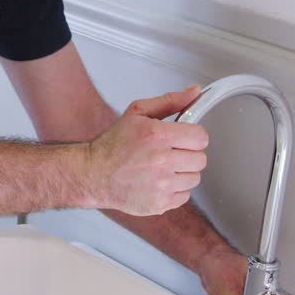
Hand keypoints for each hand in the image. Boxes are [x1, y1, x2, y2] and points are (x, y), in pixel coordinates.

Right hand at [86, 86, 208, 215]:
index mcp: (157, 136)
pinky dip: (174, 190)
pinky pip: (184, 196)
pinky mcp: (159, 203)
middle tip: (170, 153)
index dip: (193, 136)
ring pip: (194, 178)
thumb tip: (195, 91)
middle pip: (200, 159)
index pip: (201, 137)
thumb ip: (170, 101)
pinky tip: (158, 182)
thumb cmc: (114, 144)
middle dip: (188, 154)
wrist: (93, 174)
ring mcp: (160, 185)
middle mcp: (161, 161)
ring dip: (182, 173)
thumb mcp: (138, 113)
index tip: (183, 138)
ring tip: (162, 168)